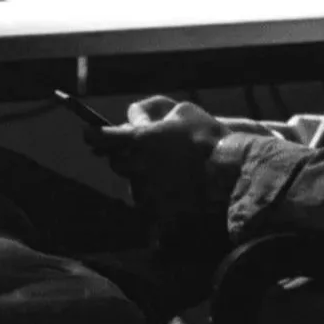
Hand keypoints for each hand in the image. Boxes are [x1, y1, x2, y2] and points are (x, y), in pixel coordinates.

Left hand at [94, 96, 227, 219]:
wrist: (233, 173)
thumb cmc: (210, 137)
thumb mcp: (182, 110)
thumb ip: (151, 113)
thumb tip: (132, 120)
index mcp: (138, 140)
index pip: (100, 138)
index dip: (94, 136)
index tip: (90, 135)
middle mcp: (136, 166)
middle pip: (116, 162)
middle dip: (125, 156)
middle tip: (146, 152)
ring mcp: (147, 191)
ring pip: (133, 184)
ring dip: (142, 177)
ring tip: (170, 173)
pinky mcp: (159, 212)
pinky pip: (149, 206)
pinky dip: (157, 200)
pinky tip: (174, 192)